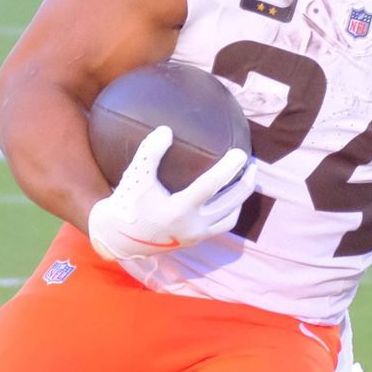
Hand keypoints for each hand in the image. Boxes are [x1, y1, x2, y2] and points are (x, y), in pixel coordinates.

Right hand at [87, 125, 255, 261]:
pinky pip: (221, 225)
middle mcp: (192, 226)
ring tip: (247, 180)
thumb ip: (149, 152)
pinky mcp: (195, 241)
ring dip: (241, 199)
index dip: (228, 169)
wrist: (119, 237)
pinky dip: (230, 210)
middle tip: (251, 164)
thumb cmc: (127, 203)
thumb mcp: (135, 176)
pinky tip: (230, 196)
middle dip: (245, 183)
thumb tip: (167, 130)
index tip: (240, 153)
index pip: (211, 186)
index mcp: (178, 211)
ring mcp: (195, 236)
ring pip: (230, 218)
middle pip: (230, 204)